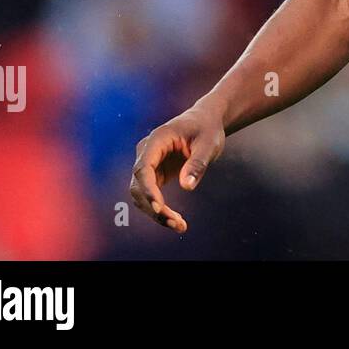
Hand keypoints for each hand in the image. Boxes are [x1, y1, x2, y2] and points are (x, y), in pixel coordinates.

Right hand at [129, 104, 225, 232]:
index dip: (148, 190)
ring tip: (179, 226)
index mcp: (157, 139)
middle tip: (177, 223)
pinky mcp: (154, 174)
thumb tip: (186, 186)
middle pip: (139, 185)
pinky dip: (160, 210)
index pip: (143, 168)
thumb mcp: (209, 143)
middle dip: (154, 208)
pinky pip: (151, 196)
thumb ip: (198, 163)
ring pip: (141, 195)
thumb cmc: (207, 129)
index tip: (159, 208)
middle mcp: (146, 152)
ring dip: (156, 213)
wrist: (205, 121)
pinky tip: (176, 221)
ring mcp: (148, 164)